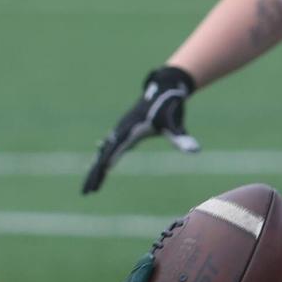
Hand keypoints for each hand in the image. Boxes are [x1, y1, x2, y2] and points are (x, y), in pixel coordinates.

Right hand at [81, 66, 198, 193]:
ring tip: (90, 188)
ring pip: (103, 153)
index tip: (97, 180)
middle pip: (103, 155)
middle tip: (86, 193)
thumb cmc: (169, 107)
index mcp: (130, 130)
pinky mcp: (124, 131)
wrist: (165, 88)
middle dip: (94, 174)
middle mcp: (121, 130)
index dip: (105, 165)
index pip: (114, 151)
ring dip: (96, 170)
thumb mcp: (175, 124)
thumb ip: (181, 138)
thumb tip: (195, 151)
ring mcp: (121, 130)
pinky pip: (109, 148)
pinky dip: (102, 160)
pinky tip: (100, 168)